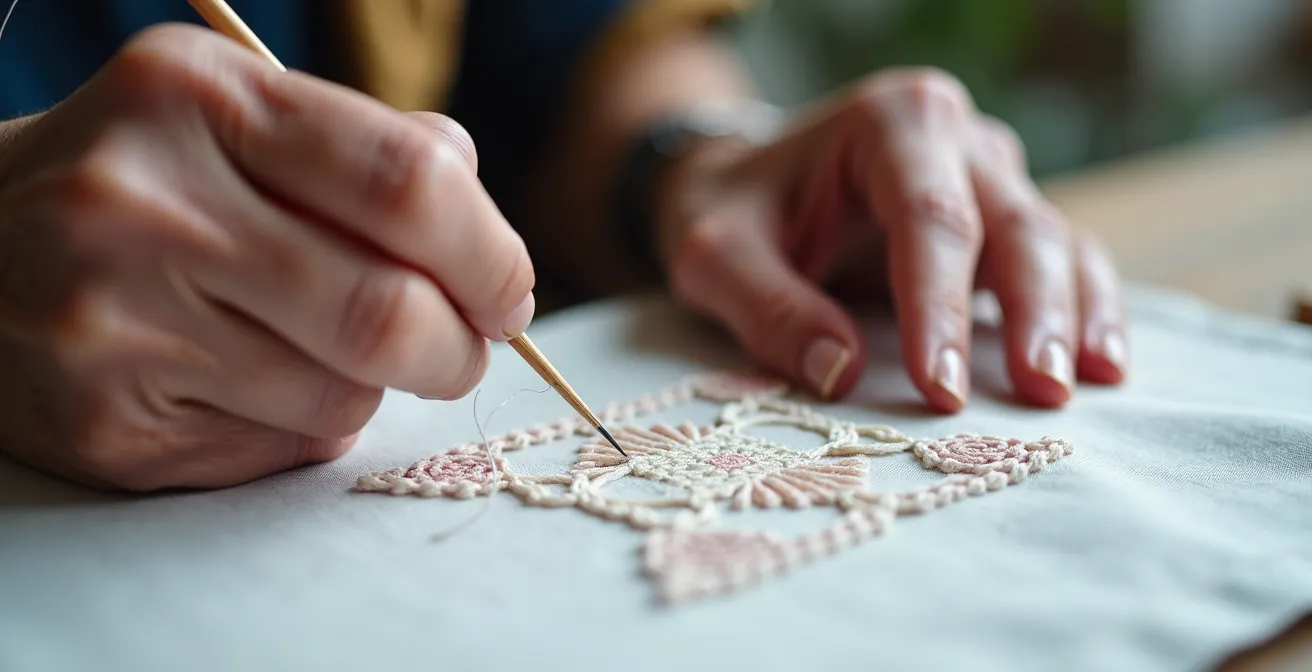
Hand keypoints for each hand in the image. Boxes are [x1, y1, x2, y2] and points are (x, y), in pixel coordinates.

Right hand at [0, 25, 534, 490]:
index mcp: (201, 101)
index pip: (408, 186)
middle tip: (464, 346)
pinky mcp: (106, 424)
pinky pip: (279, 446)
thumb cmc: (148, 178)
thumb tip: (476, 207)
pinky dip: (307, 422)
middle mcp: (144, 206)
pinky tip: (257, 382)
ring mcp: (113, 323)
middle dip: (459, 346)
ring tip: (331, 350)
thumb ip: (368, 147)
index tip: (507, 291)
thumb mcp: (239, 114)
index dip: (490, 254)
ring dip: (376, 385)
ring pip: (342, 394)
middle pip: (386, 312)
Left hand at [656, 68, 1124, 410]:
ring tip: (1080, 386)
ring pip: (1052, 240)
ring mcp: (989, 176)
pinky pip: (1062, 258)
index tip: (941, 390)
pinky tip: (1100, 366)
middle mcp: (956, 138)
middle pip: (1012, 224)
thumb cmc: (734, 214)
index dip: (940, 306)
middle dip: (1033, 311)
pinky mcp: (1003, 218)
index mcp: (888, 123)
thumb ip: (767, 307)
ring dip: (1073, 314)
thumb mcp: (715, 255)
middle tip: (1040, 393)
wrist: (747, 184)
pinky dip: (1085, 308)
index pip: (929, 217)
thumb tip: (839, 373)